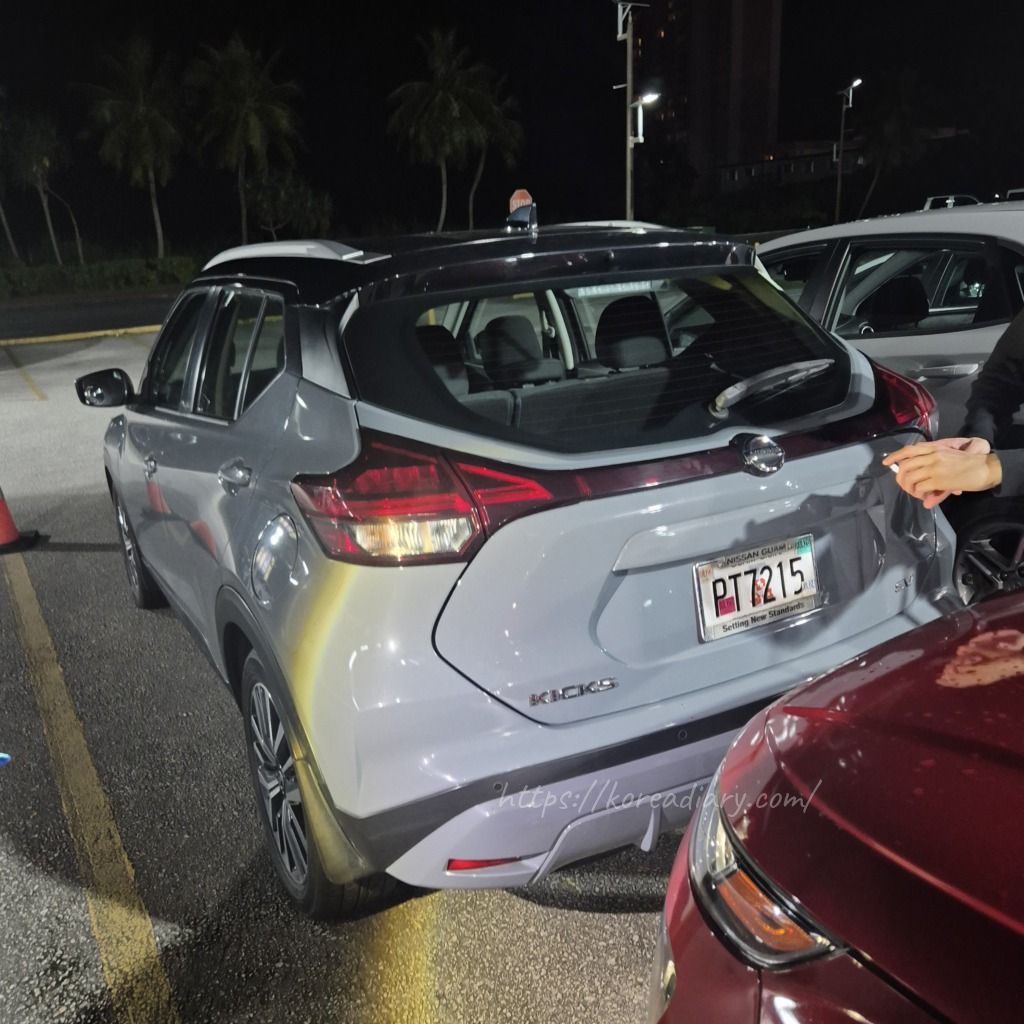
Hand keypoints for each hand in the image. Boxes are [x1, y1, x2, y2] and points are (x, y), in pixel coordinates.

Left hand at [882, 437, 999, 507]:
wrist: (986, 467)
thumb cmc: (970, 463)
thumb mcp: (949, 458)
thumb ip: (934, 466)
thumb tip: (923, 474)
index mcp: (935, 448)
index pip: (909, 450)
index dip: (895, 456)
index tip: (886, 462)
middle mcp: (932, 455)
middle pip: (905, 466)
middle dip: (900, 478)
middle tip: (904, 486)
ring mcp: (934, 467)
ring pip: (910, 477)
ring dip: (909, 488)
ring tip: (915, 492)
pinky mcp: (938, 480)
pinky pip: (920, 487)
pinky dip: (919, 493)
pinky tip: (924, 496)